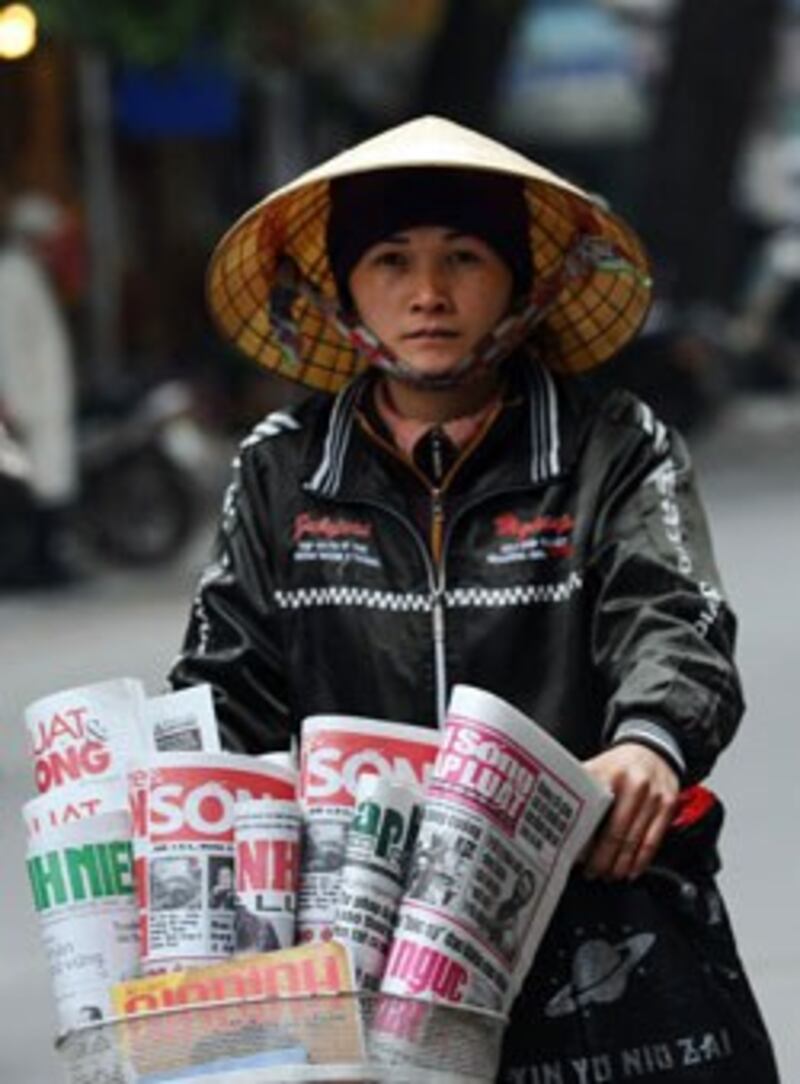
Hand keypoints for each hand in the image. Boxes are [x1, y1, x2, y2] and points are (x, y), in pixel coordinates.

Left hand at [582, 744, 679, 880]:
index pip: (594, 813)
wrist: (653, 750)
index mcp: (610, 774)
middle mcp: (634, 784)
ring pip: (635, 841)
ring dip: (620, 864)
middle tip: (591, 872)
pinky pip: (654, 840)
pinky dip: (641, 860)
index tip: (575, 855)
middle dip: (601, 858)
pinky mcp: (668, 805)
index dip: (584, 838)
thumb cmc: (620, 765)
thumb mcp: (597, 768)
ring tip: (608, 875)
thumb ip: (581, 790)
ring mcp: (654, 796)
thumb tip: (560, 819)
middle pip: (615, 832)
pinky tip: (631, 870)